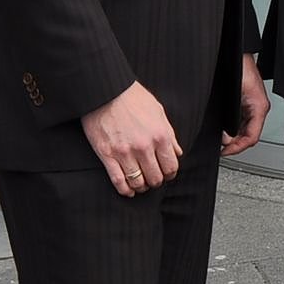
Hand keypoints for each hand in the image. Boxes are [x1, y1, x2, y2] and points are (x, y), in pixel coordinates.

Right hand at [81, 81, 182, 196]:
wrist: (108, 92)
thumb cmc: (134, 99)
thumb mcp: (159, 113)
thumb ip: (169, 135)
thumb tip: (177, 152)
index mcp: (160, 135)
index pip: (171, 166)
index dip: (170, 174)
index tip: (167, 174)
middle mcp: (144, 147)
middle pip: (155, 177)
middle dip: (156, 181)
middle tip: (154, 179)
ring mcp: (125, 153)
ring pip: (137, 182)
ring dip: (141, 187)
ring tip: (142, 184)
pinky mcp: (107, 155)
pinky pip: (118, 181)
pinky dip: (125, 190)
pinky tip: (128, 191)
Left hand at [221, 54, 270, 156]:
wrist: (236, 53)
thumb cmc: (239, 67)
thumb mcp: (237, 95)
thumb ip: (235, 118)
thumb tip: (227, 137)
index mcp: (259, 108)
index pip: (252, 137)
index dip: (238, 148)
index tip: (225, 152)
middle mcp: (258, 108)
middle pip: (249, 136)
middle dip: (235, 145)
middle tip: (221, 149)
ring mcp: (252, 106)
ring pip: (245, 130)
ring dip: (234, 138)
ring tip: (221, 142)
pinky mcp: (246, 103)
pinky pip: (242, 122)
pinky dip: (233, 129)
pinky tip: (224, 130)